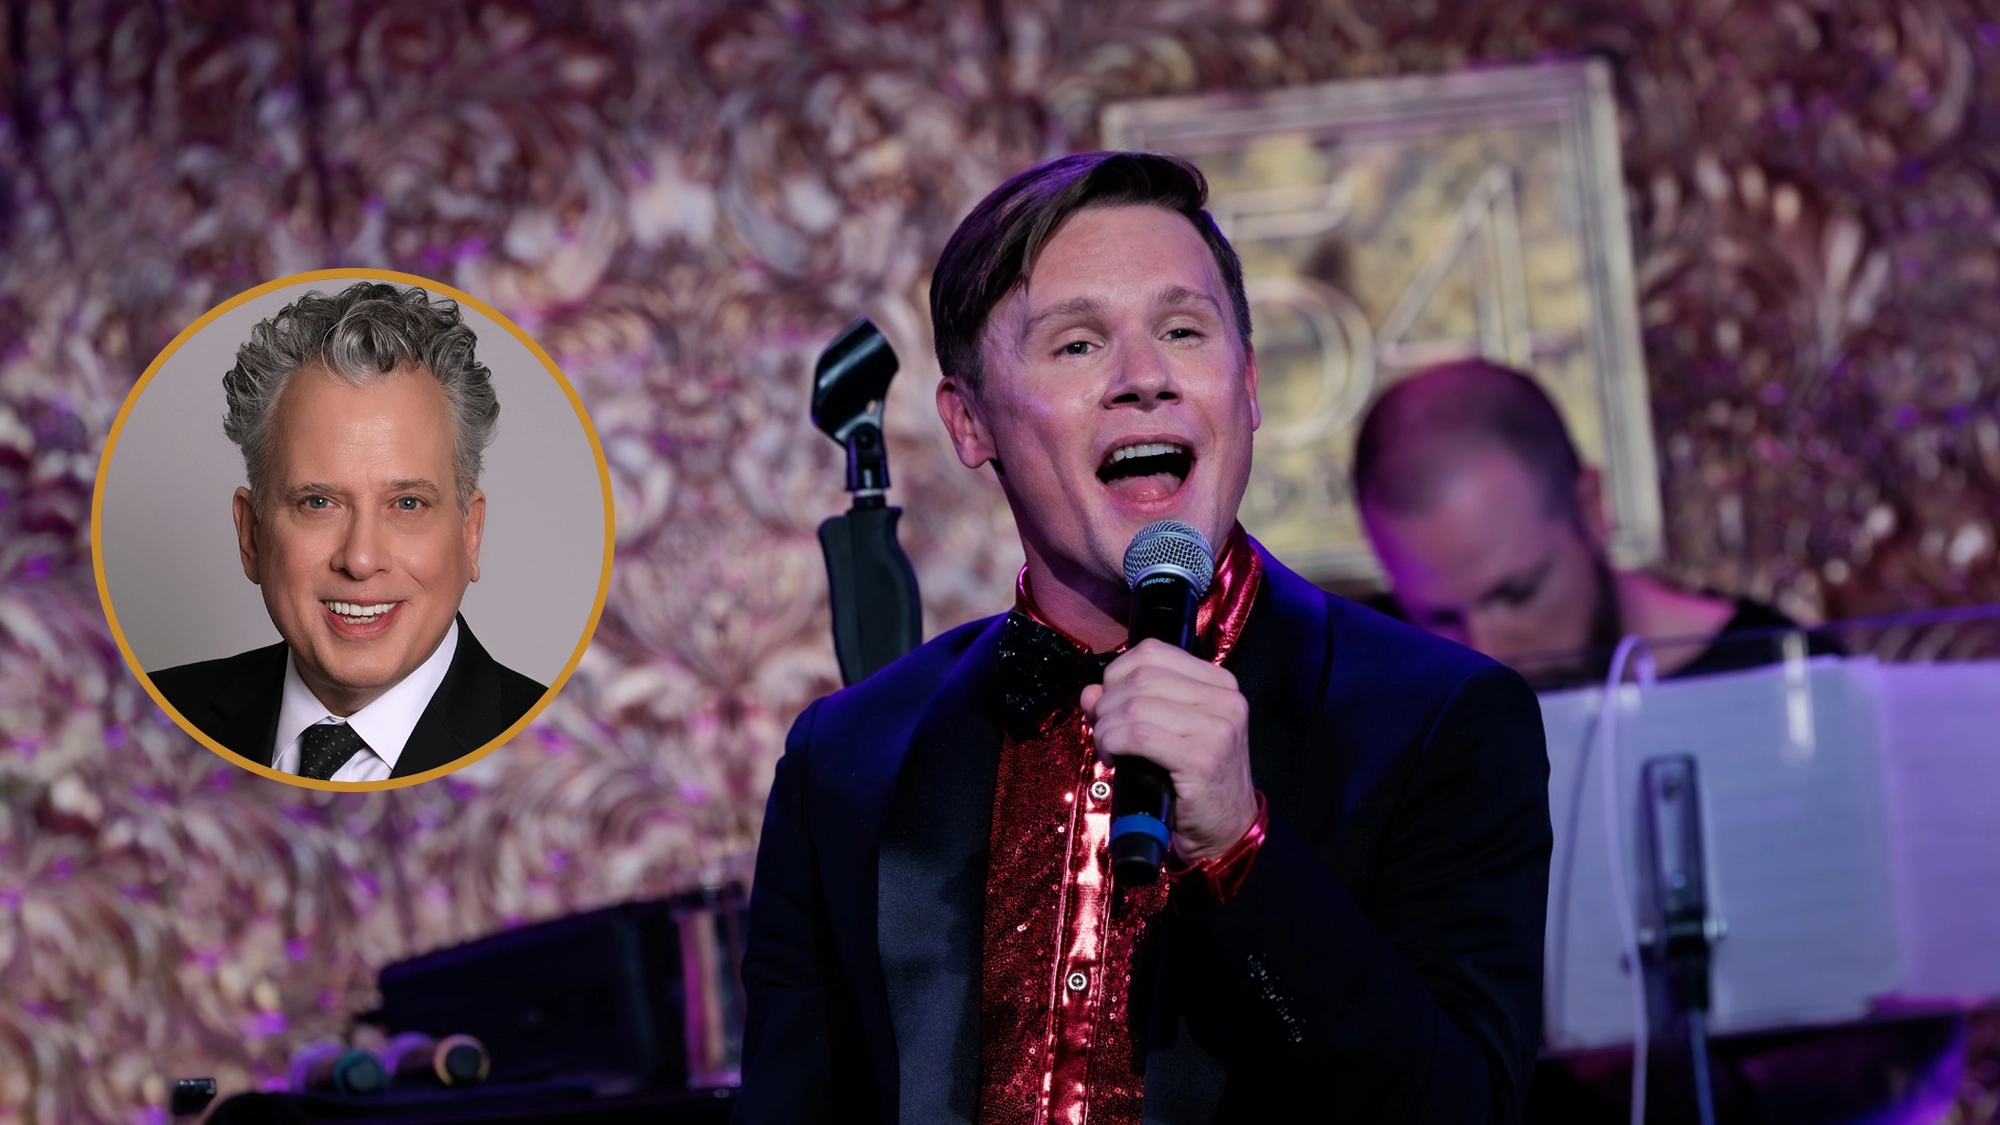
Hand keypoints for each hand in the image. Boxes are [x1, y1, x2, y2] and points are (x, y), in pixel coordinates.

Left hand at [1080, 639, 1257, 862]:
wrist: (1227, 831)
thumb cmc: (1194, 781)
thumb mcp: (1167, 731)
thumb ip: (1131, 703)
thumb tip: (1090, 692)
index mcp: (1219, 683)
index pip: (1153, 652)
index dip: (1117, 673)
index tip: (1109, 704)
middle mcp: (1225, 699)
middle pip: (1140, 677)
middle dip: (1107, 703)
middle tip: (1103, 731)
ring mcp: (1217, 728)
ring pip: (1135, 705)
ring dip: (1106, 728)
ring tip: (1108, 749)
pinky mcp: (1202, 758)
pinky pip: (1138, 735)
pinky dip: (1113, 743)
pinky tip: (1113, 758)